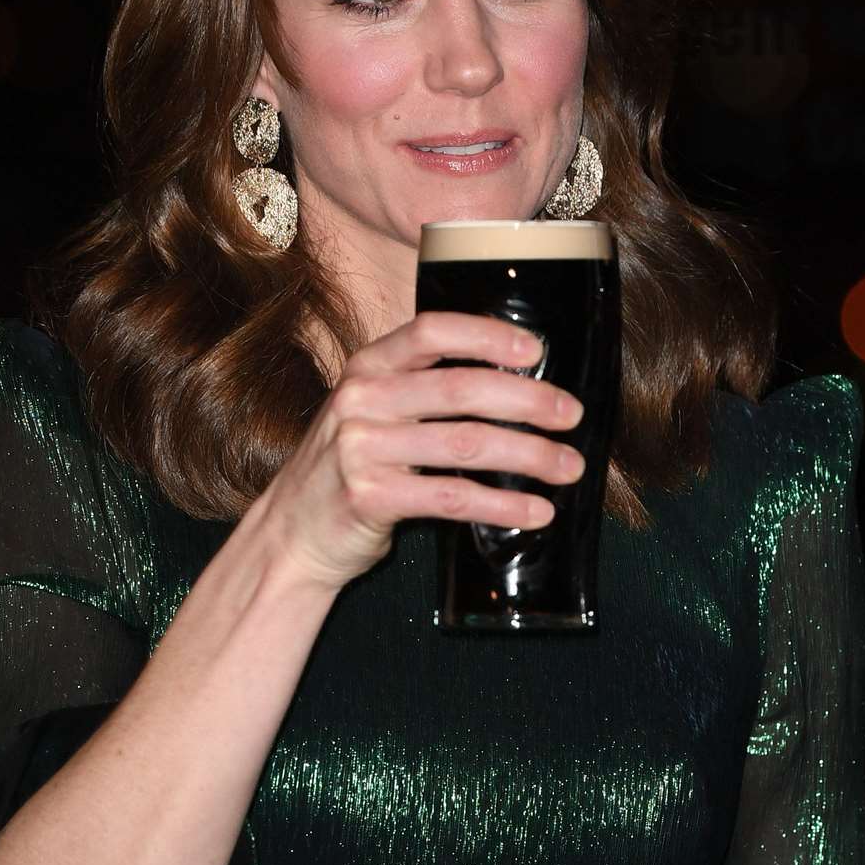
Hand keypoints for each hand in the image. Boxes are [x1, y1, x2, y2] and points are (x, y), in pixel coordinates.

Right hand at [248, 310, 584, 592]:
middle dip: (528, 400)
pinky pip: (452, 497)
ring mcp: (361, 449)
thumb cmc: (351, 466)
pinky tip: (534, 512)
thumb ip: (420, 389)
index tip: (535, 349)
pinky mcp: (370, 498)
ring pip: (466, 443)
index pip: (431, 332)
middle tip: (571, 415)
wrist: (293, 533)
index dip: (487, 335)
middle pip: (461, 388)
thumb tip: (515, 380)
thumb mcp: (372, 411)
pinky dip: (503, 505)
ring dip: (529, 456)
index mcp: (367, 366)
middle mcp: (361, 400)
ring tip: (568, 468)